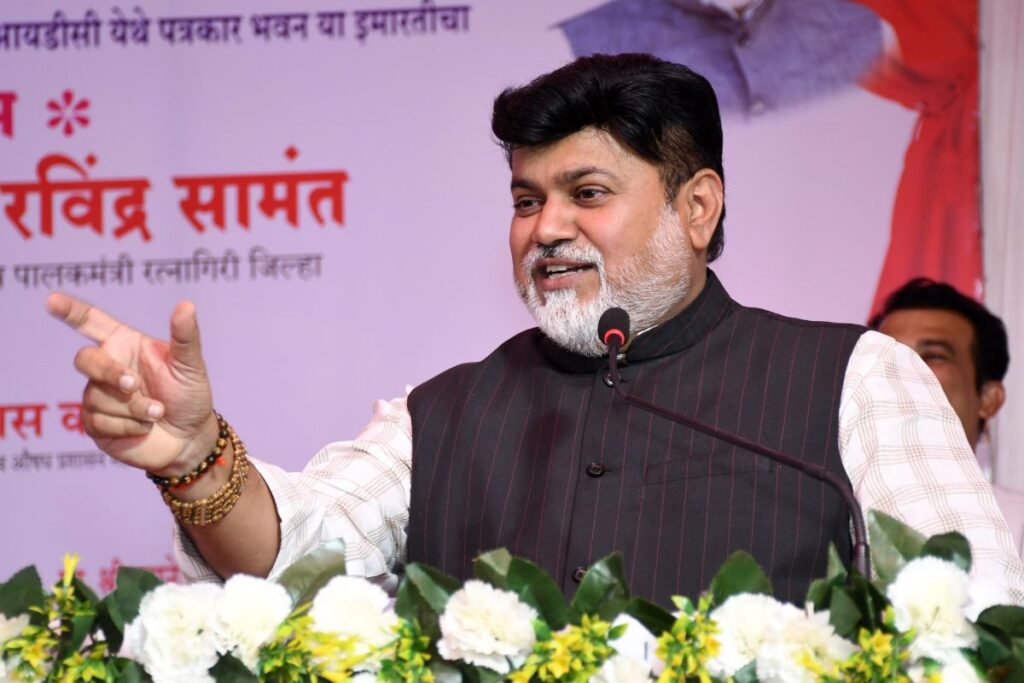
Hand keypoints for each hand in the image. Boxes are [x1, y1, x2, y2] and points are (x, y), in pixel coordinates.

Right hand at [46, 292, 217, 475]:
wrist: (190, 438)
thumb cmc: (190, 396)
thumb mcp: (191, 364)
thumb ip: (185, 336)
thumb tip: (186, 305)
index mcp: (125, 344)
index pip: (91, 322)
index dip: (70, 310)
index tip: (51, 301)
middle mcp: (107, 367)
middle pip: (85, 359)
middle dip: (109, 373)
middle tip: (134, 385)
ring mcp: (97, 395)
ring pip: (96, 395)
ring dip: (133, 407)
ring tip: (157, 412)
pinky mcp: (94, 423)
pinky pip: (98, 420)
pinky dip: (128, 425)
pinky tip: (145, 427)